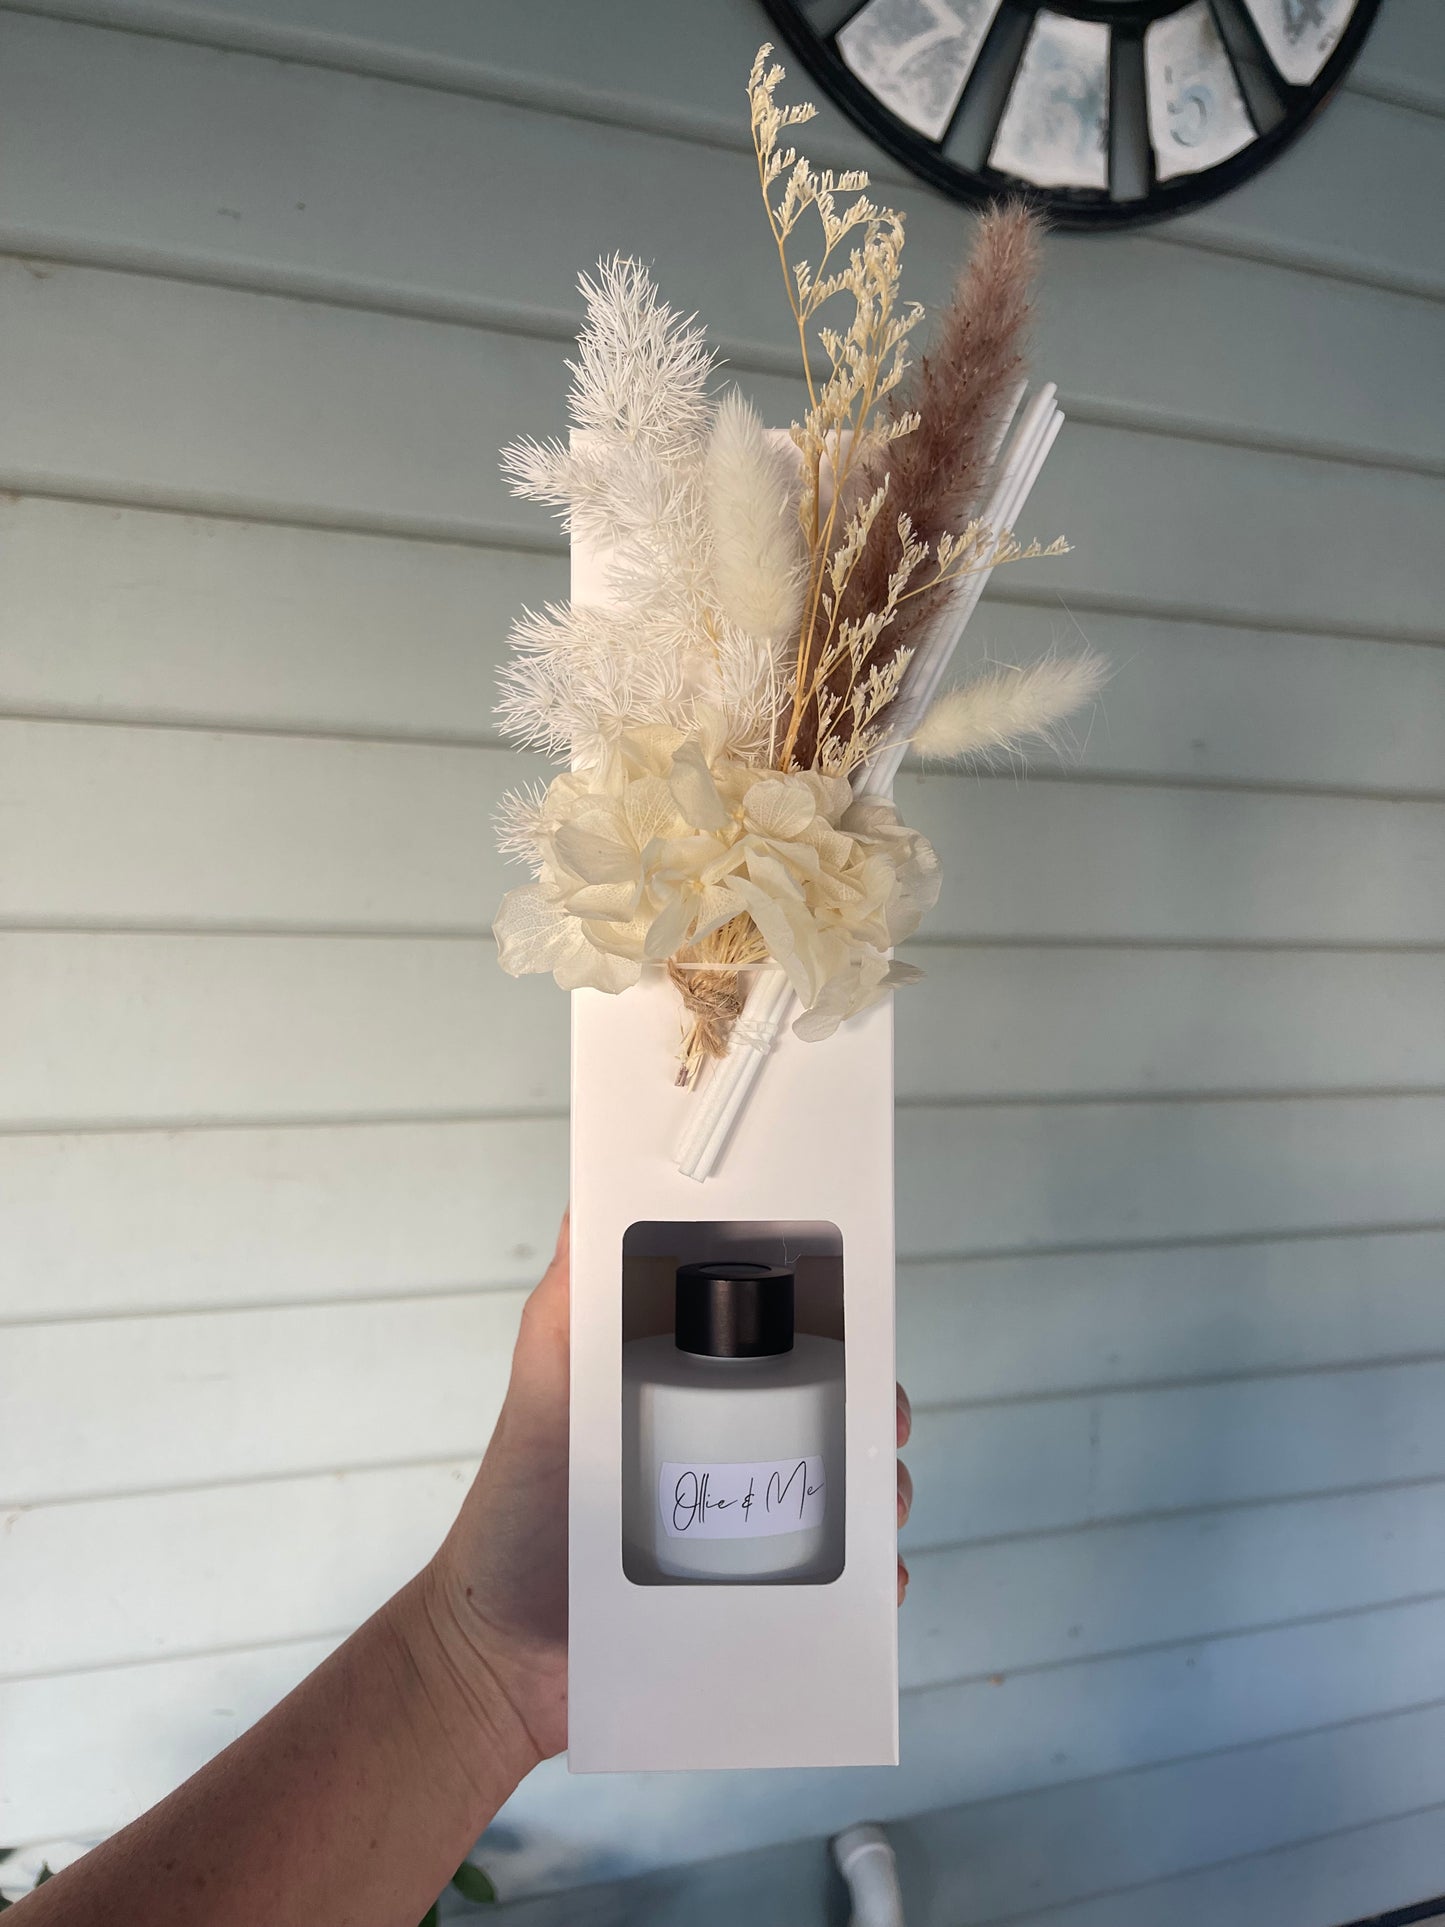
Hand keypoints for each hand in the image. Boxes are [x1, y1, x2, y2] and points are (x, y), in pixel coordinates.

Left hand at [412, 1215, 914, 1763]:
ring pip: (846, 1489)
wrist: (503, 1657)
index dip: (836, 1328)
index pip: (782, 1337)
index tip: (865, 1334)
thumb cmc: (516, 1514)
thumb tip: (595, 1198)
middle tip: (885, 1428)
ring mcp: (742, 1522)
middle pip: (832, 1408)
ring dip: (881, 1489)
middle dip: (876, 1410)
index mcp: (688, 1383)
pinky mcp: (752, 1594)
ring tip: (879, 1509)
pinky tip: (874, 1580)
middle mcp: (725, 1445)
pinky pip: (833, 1580)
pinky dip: (868, 1579)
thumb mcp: (545, 1383)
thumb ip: (571, 1297)